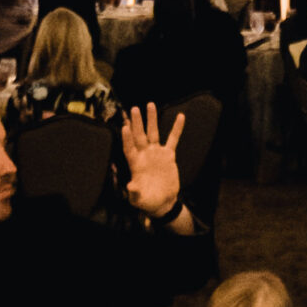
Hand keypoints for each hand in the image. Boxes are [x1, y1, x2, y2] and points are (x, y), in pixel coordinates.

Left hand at [121, 101, 185, 216]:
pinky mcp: (168, 155)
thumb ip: (134, 192)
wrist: (162, 202)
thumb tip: (130, 186)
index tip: (125, 126)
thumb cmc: (147, 201)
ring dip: (152, 119)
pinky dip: (176, 128)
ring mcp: (156, 153)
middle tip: (134, 109)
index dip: (127, 138)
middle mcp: (144, 155)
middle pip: (139, 136)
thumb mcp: (139, 199)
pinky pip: (173, 139)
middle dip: (137, 123)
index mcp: (135, 164)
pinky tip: (181, 116)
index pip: (129, 148)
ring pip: (153, 133)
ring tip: (150, 104)